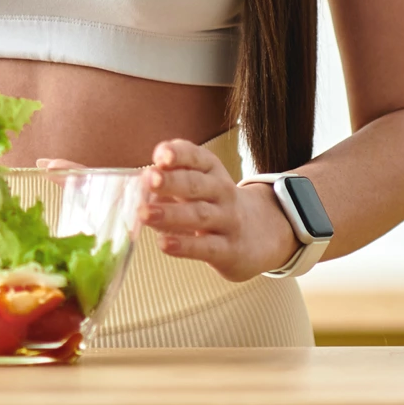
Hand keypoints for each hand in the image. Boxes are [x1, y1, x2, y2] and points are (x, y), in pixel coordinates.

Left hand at [140, 139, 298, 281]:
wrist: (263, 234)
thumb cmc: (217, 203)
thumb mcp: (201, 181)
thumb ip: (172, 176)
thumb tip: (140, 183)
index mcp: (212, 170)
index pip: (197, 157)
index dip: (178, 155)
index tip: (159, 156)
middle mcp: (222, 191)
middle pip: (197, 184)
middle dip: (172, 181)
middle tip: (149, 179)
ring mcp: (228, 220)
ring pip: (199, 215)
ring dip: (170, 214)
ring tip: (144, 214)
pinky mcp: (229, 249)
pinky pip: (206, 247)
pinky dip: (184, 245)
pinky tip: (164, 243)